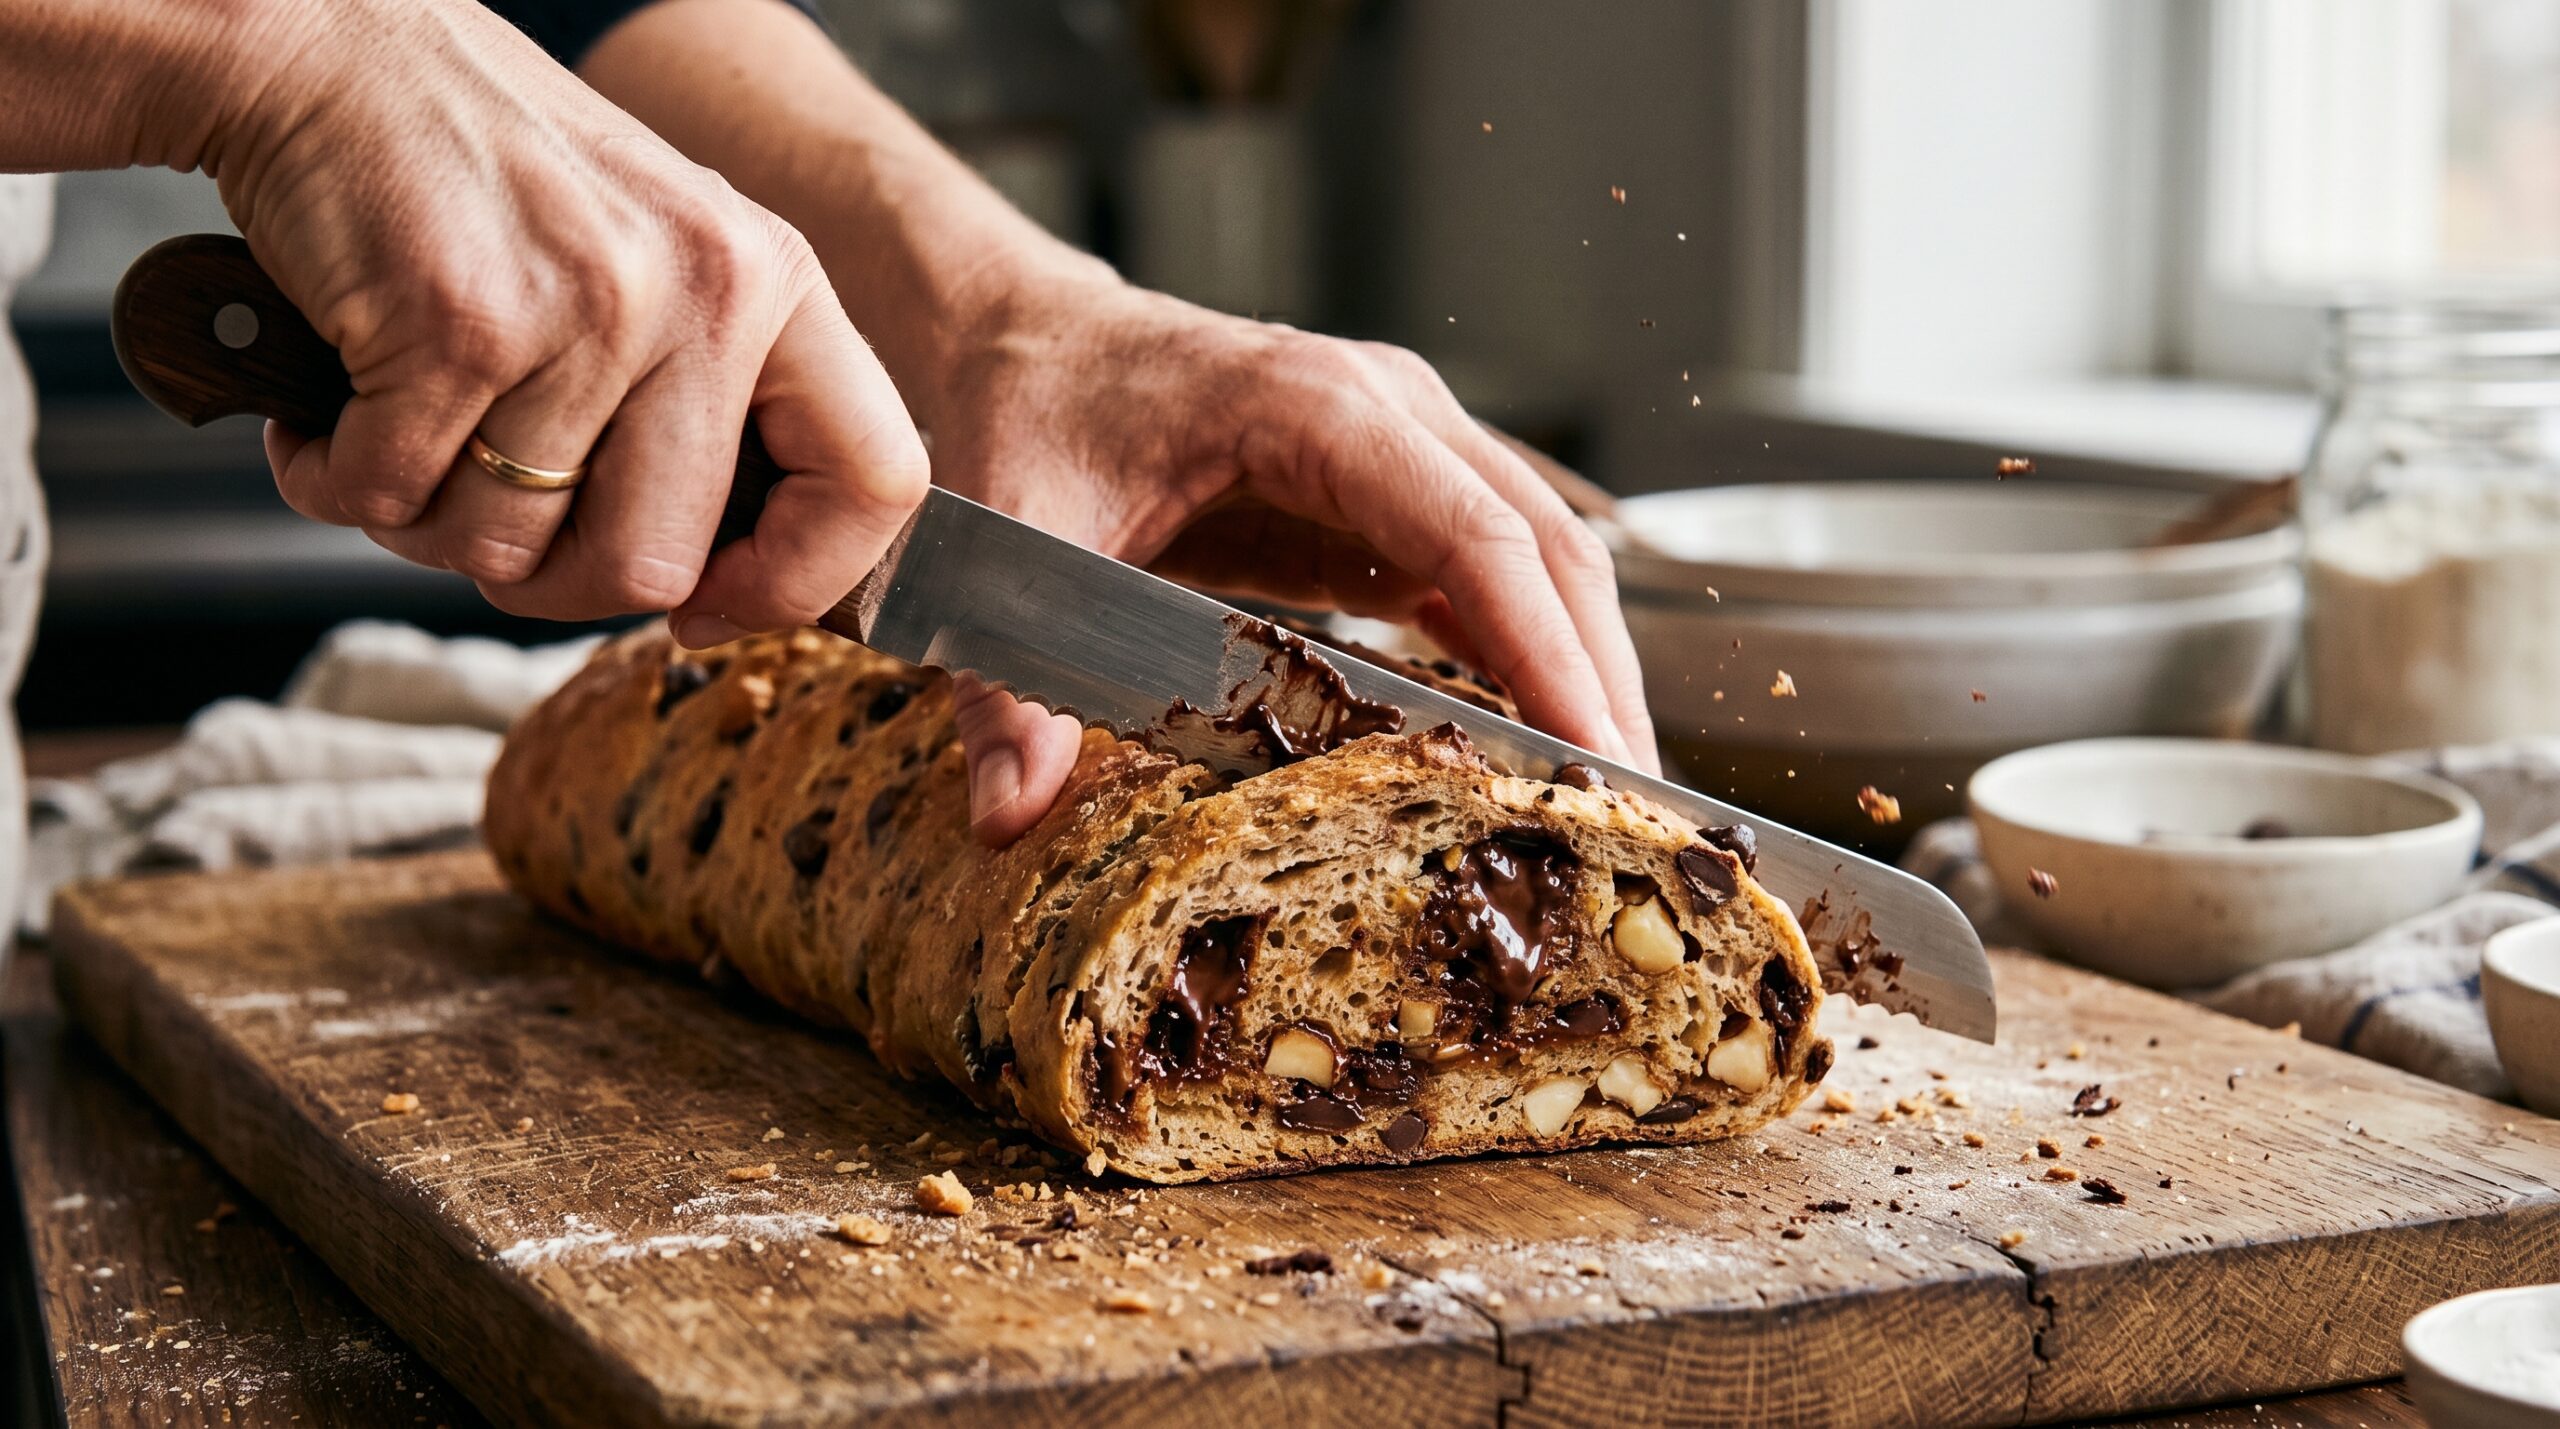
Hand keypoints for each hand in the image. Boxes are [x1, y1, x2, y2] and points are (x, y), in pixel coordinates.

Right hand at [209, 0, 925, 637]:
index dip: (796, 582)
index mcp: (774, 282)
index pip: (876, 480)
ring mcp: (587, 308)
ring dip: (428, 527)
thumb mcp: (660, 259)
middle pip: (655, 565)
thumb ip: (708, 400)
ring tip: (405, 438)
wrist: (329, 47)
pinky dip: (341, 482)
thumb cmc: (488, 175)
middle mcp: (703, 292)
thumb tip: (712, 589)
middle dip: (550, 582)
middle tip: (493, 521)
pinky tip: (335, 416)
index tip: (708, 604)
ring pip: (510, 549)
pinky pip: (397, 498)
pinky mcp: (457, 322)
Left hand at [929, 279, 1655, 843]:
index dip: (1546, 652)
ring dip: (1580, 669)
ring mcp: (1404, 447)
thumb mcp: (1009, 535)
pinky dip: (1525, 657)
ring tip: (1608, 799)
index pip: (1475, 535)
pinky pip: (1486, 575)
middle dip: (1599, 679)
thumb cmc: (1028, 409)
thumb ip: (1005, 680)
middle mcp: (1388, 411)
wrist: (1025, 338)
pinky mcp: (1390, 495)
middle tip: (1635, 813)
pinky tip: (1535, 747)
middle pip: (1545, 548)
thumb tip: (1009, 815)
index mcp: (1315, 405)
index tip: (1592, 758)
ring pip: (1539, 559)